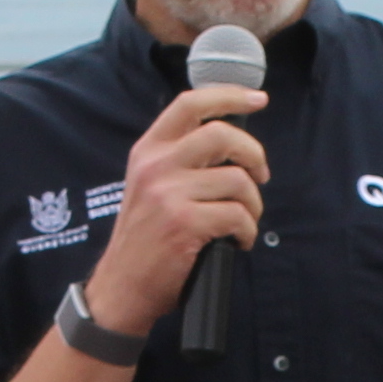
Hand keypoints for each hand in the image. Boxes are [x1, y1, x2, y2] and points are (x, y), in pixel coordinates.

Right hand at [83, 83, 268, 337]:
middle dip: (254, 154)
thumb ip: (180, 159)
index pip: (190, 104)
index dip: (229, 95)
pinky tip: (238, 241)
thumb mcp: (149, 186)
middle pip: (222, 134)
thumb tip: (232, 143)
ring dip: (253, 204)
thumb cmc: (144, 239)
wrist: (122, 286)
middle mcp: (156, 165)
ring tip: (244, 221)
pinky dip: (247, 231)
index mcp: (148, 150)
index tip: (258, 99)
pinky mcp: (184, 223)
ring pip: (237, 180)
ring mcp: (169, 194)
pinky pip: (237, 216)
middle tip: (261, 175)